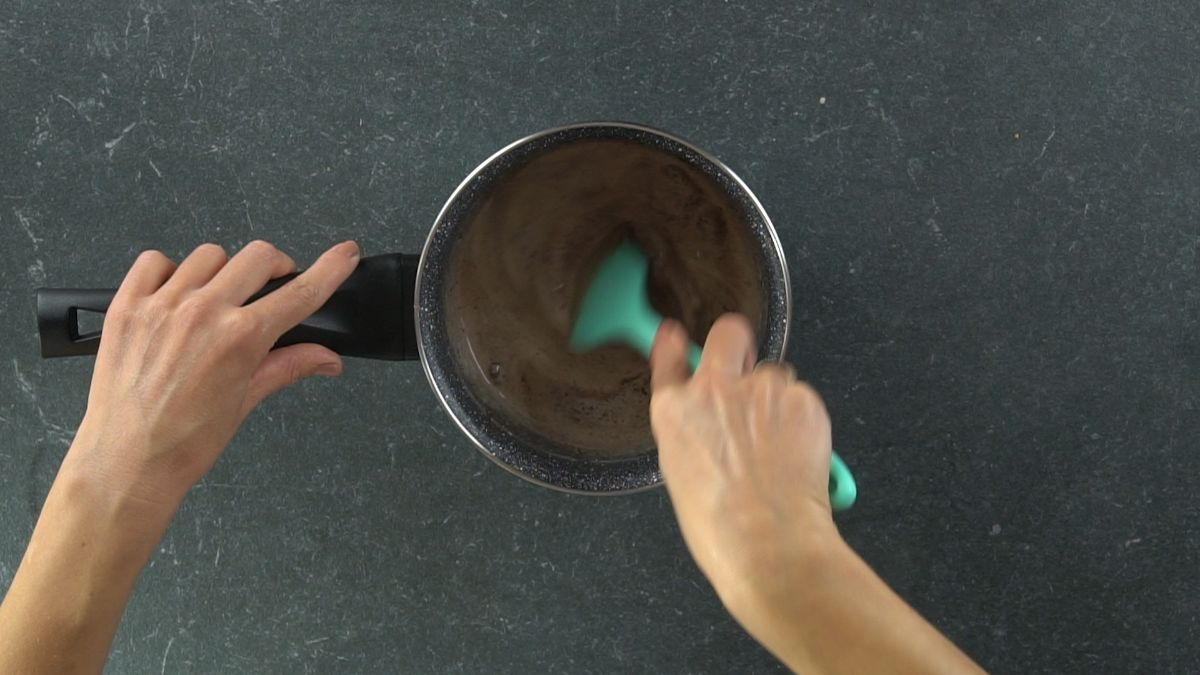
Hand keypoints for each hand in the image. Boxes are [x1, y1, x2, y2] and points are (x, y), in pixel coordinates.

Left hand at [67, 239, 359, 513]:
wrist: (127, 461)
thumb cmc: (186, 442)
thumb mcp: (246, 401)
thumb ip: (289, 366)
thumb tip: (327, 359)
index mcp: (241, 338)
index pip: (300, 292)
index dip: (330, 269)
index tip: (345, 254)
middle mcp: (204, 312)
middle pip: (258, 257)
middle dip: (275, 268)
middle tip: (271, 288)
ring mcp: (162, 305)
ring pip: (209, 255)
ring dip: (223, 271)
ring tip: (216, 299)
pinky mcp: (127, 306)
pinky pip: (154, 261)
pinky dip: (170, 270)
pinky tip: (175, 295)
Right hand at [650, 314, 981, 673]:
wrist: (770, 546)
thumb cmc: (720, 528)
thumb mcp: (682, 474)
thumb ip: (691, 432)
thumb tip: (708, 422)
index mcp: (674, 411)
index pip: (668, 355)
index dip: (674, 343)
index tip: (676, 336)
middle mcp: (714, 389)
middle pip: (728, 333)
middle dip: (736, 346)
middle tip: (746, 376)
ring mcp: (760, 389)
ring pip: (773, 374)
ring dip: (775, 397)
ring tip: (777, 444)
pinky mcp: (802, 399)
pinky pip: (801, 397)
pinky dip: (801, 419)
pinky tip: (797, 452)